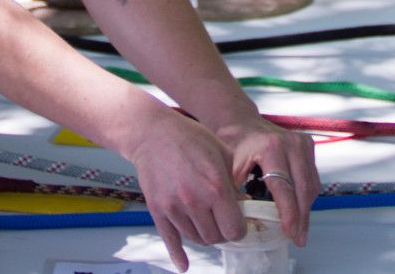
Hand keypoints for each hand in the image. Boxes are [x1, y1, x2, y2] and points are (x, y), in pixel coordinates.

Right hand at [125, 111, 247, 270]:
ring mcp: (174, 208)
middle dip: (222, 232)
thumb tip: (241, 205)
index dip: (239, 229)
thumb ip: (234, 182)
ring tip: (206, 221)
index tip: (238, 223)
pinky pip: (171, 240)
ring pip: (197, 239)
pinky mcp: (158, 210)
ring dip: (204, 235)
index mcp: (216, 188)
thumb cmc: (191, 138)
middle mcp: (195, 202)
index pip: (234, 230)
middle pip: (216, 238)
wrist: (153, 132)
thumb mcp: (223, 152)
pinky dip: (178, 255)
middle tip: (222, 221)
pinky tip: (183, 265)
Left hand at [215, 118, 319, 245]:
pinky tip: (299, 211)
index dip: (289, 213)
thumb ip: (236, 191)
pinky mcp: (308, 145)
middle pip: (303, 189)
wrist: (242, 121)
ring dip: (306, 210)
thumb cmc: (233, 144)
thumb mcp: (229, 166)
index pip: (284, 187)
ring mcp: (302, 143)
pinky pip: (312, 177)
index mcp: (271, 148)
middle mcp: (292, 144)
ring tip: (299, 231)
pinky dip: (307, 196)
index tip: (290, 234)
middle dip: (301, 218)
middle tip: (299, 240)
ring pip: (311, 185)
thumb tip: (242, 222)